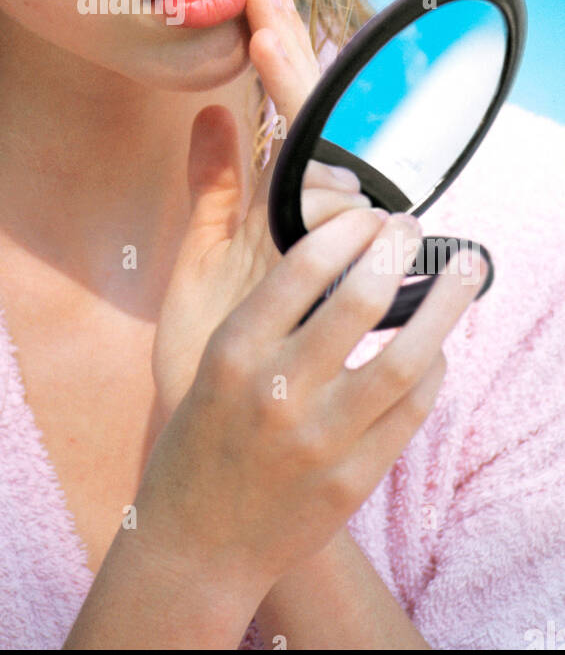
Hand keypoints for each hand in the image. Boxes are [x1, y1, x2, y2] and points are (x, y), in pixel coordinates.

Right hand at [136, 0, 486, 603]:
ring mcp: (319, 440)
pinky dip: (434, 371)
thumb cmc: (193, 422)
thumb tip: (210, 113)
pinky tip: (441, 347)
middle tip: (416, 227)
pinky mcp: (353, 480)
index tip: (371, 210)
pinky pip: (411, 413)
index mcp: (232, 349)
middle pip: (359, 301)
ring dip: (447, 308)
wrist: (196, 542)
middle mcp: (275, 391)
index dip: (349, 223)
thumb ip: (209, 219)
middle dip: (400, 251)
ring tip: (467, 269)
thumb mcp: (188, 327)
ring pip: (404, 360)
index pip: (302, 262)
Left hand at [152, 0, 371, 419]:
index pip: (286, 118)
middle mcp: (301, 220)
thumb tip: (207, 108)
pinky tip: (309, 128)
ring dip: (298, 95)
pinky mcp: (312, 282)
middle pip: (313, 123)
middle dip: (290, 58)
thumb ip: (210, 187)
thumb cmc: (209, 345)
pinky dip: (322, 170)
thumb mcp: (199, 258)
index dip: (279, 58)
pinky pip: (322, 217)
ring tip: (270, 36)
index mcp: (273, 207)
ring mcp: (311, 248)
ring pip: (321, 158)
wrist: (218, 427)